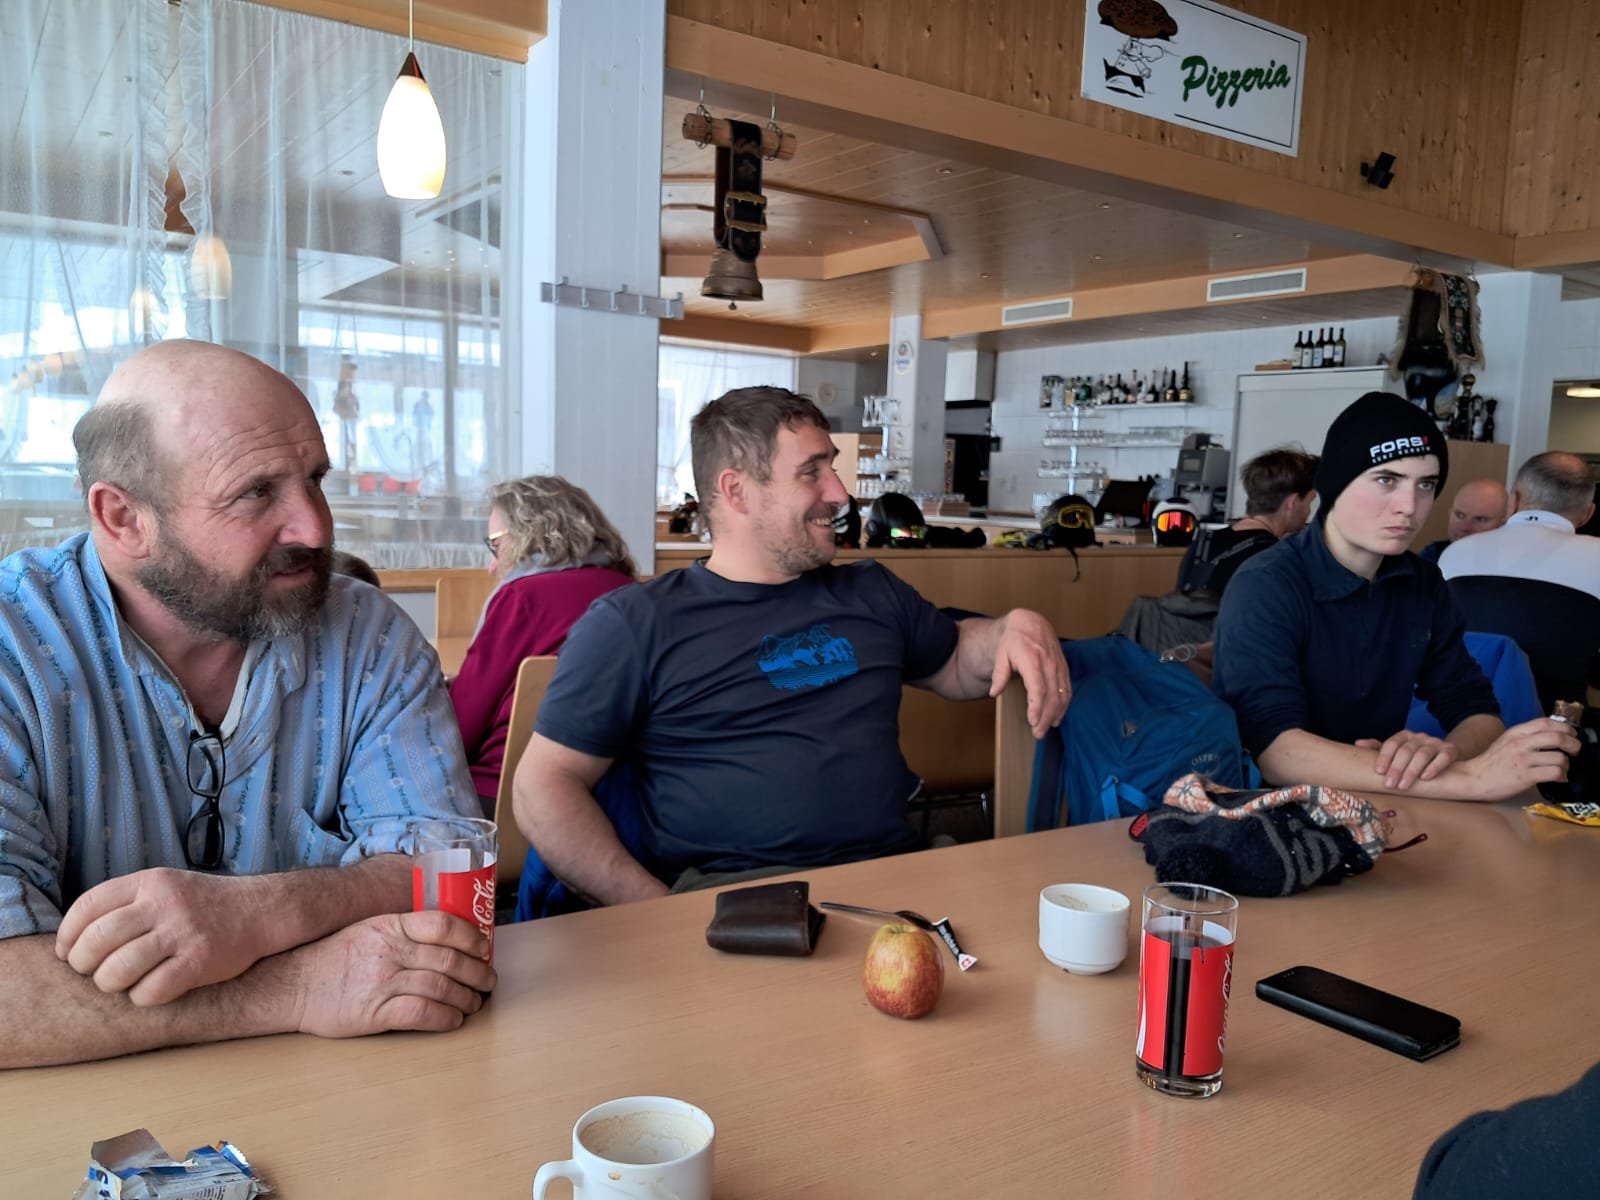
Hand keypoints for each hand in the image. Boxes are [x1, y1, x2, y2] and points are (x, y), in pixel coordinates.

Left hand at [56, 868, 272, 1005]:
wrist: (261, 910)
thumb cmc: (202, 904)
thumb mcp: (164, 886)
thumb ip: (124, 903)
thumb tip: (72, 939)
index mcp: (149, 882)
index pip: (87, 907)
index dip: (68, 935)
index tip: (68, 953)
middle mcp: (164, 904)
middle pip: (97, 940)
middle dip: (83, 964)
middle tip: (92, 972)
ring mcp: (183, 932)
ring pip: (118, 970)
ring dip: (109, 984)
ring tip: (119, 983)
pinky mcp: (200, 961)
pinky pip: (150, 991)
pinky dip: (141, 997)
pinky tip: (149, 990)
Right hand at [288, 911, 495, 1038]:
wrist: (293, 985)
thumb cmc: (333, 959)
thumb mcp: (369, 930)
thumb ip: (404, 932)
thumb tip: (447, 941)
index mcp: (390, 926)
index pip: (443, 925)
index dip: (471, 938)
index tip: (484, 949)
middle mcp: (389, 951)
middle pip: (449, 960)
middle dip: (477, 973)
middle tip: (488, 982)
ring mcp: (382, 981)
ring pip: (441, 987)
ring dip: (465, 998)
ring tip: (473, 1004)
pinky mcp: (374, 1013)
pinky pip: (421, 1014)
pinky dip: (444, 1018)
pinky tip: (452, 1020)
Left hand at [988, 609, 1070, 737]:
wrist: (1031, 623)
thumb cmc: (1013, 639)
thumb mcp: (1000, 653)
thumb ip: (999, 673)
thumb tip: (995, 692)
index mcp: (1032, 659)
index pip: (1038, 688)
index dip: (1037, 707)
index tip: (1032, 721)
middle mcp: (1049, 663)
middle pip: (1052, 696)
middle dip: (1046, 717)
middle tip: (1037, 733)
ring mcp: (1059, 665)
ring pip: (1062, 694)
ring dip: (1056, 714)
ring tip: (1046, 729)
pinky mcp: (1064, 668)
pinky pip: (1067, 689)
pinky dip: (1064, 705)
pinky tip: (1057, 717)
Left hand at [1355, 730, 1458, 789]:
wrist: (1445, 756)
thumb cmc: (1414, 758)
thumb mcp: (1396, 753)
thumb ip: (1377, 748)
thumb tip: (1358, 744)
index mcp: (1404, 736)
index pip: (1392, 743)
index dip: (1385, 757)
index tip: (1379, 772)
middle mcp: (1419, 737)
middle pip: (1406, 750)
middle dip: (1397, 768)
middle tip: (1390, 785)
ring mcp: (1435, 743)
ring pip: (1423, 754)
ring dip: (1412, 771)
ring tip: (1404, 786)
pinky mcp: (1450, 751)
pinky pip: (1443, 757)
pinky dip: (1435, 767)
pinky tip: (1426, 778)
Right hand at [1456, 718, 1582, 800]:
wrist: (1473, 778)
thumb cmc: (1491, 763)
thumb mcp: (1506, 741)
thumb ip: (1525, 736)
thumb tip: (1551, 736)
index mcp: (1515, 733)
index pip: (1546, 722)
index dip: (1564, 727)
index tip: (1571, 734)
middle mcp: (1519, 744)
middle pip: (1557, 738)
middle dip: (1573, 744)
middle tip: (1575, 750)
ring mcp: (1522, 760)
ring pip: (1559, 757)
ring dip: (1567, 764)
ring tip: (1563, 768)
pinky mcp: (1525, 777)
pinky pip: (1554, 773)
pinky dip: (1562, 776)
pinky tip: (1558, 778)